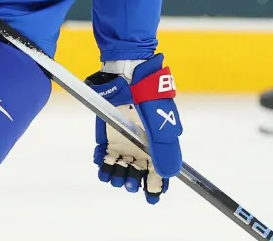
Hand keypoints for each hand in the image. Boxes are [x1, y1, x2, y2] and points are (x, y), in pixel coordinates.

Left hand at [84, 54, 181, 203]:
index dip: (156, 186)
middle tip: (129, 184)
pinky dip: (102, 163)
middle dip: (133, 182)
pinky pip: (103, 155)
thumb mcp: (160, 125)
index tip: (152, 196)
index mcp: (158, 145)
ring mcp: (124, 141)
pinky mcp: (108, 135)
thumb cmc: (149, 99)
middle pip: (137, 174)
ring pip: (120, 168)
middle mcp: (141, 147)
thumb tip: (170, 175)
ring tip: (115, 177)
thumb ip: (164, 150)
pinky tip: (102, 167)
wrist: (128, 76)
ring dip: (116, 176)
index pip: (159, 172)